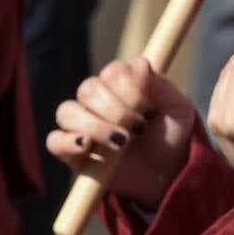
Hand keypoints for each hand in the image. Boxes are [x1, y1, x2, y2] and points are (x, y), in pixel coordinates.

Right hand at [46, 57, 195, 208]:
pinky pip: (54, 141)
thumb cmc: (173, 135)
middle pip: (88, 90)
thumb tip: (141, 62)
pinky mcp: (73, 152)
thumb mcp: (179, 108)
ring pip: (68, 112)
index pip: (112, 73)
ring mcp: (82, 125)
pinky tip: (87, 145)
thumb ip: (162, 85)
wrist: (168, 172)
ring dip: (96, 126)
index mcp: (121, 83)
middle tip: (140, 129)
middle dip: (117, 111)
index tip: (151, 111)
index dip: (131, 91)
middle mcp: (97, 100)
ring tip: (123, 143)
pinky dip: (67, 141)